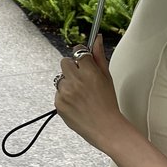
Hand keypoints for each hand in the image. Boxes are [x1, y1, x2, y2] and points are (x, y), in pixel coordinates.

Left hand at [54, 35, 126, 151]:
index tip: (84, 60)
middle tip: (82, 79)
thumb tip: (97, 38)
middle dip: (72, 68)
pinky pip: (58, 93)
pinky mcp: (59, 104)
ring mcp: (65, 93)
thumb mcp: (107, 77)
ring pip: (60, 79)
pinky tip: (77, 104)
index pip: (79, 51)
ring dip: (68, 83)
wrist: (106, 128)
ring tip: (81, 95)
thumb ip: (99, 56)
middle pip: (65, 62)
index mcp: (89, 72)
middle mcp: (75, 81)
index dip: (82, 55)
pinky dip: (65, 97)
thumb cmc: (108, 103)